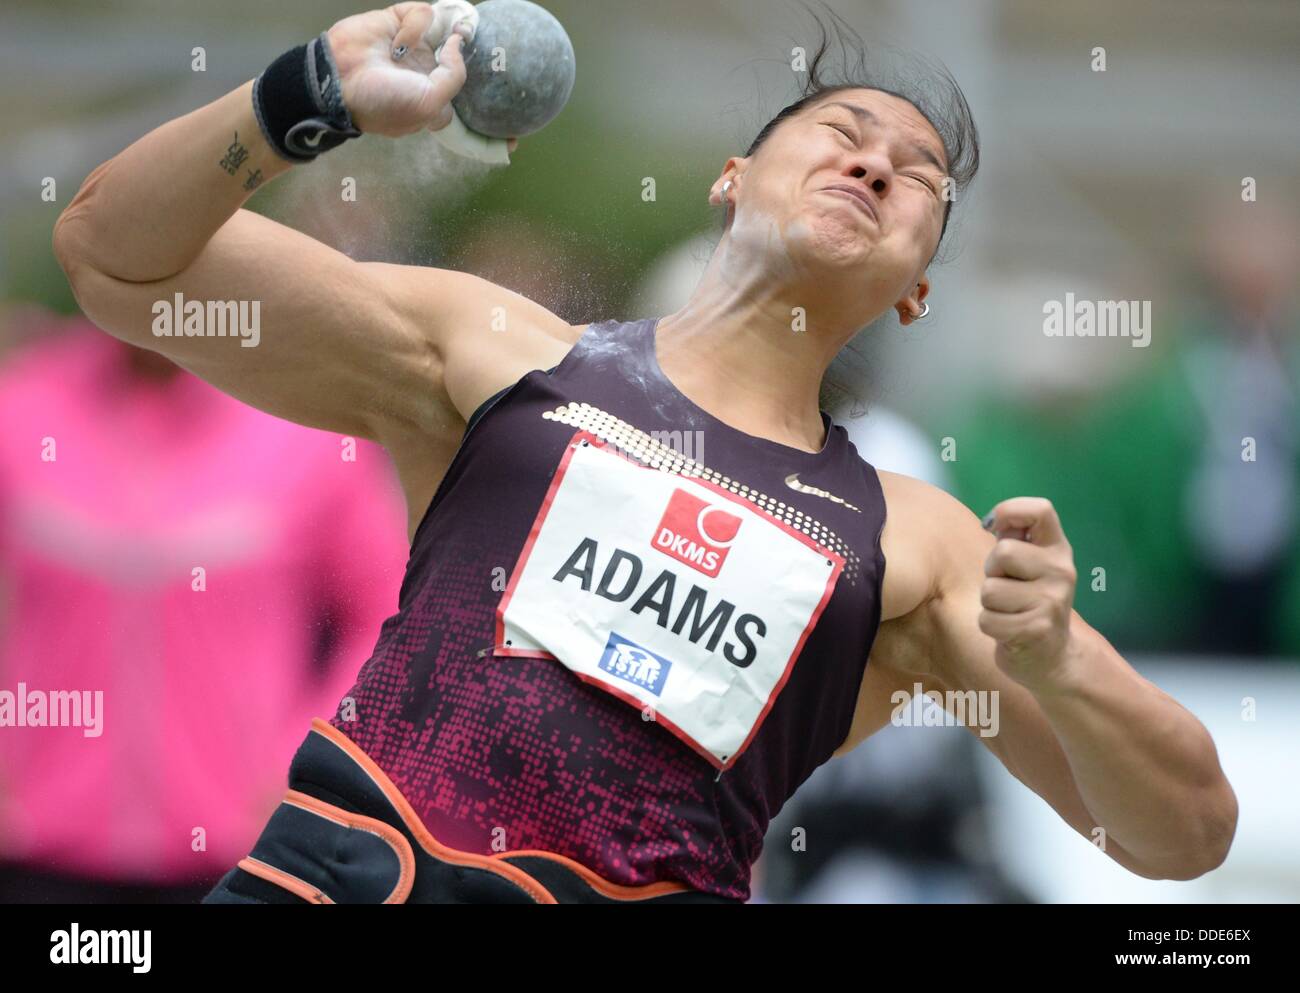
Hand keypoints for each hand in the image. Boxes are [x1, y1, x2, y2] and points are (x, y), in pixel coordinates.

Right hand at [325, 1, 479, 137]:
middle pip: (453, 49)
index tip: (464, 64)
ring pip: (439, 27)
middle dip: (457, 44)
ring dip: (423, 38)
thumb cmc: (385, 102)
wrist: (340, 80)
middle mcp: (422, 69)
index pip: (458, 80)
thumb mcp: (430, 105)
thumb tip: (457, 43)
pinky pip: (420, 13)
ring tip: (401, 51)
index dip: (464, 71)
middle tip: (460, 37)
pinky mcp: (396, 22)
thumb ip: (455, 75)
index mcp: (431, 96)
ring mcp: (410, 45)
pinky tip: (396, 42)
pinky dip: (412, 26)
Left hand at [978, 497, 1078, 689]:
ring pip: (990, 591)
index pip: (1040, 510)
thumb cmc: (1028, 602)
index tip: (995, 528)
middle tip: (1007, 588)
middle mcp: (1062, 571)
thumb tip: (992, 521)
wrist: (1053, 656)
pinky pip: (988, 620)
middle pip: (1002, 553)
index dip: (1010, 511)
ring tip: (1010, 611)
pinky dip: (990, 627)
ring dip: (989, 605)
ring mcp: (1052, 601)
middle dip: (992, 573)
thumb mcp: (1027, 567)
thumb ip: (1013, 540)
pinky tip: (1010, 631)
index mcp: (1057, 549)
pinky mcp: (1037, 630)